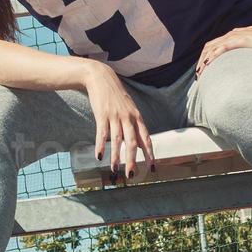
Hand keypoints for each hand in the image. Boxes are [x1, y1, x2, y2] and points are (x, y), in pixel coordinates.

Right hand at [83, 63, 155, 179]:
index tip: (152, 167)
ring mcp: (115, 116)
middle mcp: (128, 117)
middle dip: (133, 160)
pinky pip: (102, 133)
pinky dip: (101, 145)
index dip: (149, 153)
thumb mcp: (129, 109)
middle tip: (132, 174)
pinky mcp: (102, 114)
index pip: (146, 138)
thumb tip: (141, 145)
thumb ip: (135, 126)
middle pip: (132, 142)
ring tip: (114, 170)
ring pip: (117, 140)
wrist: (101, 77)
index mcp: (137, 117)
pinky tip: (99, 156)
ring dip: (116, 156)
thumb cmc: (116, 95)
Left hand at [195, 23, 251, 77]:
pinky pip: (222, 48)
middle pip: (208, 48)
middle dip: (201, 61)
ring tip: (200, 73)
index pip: (212, 46)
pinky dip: (213, 56)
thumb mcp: (250, 45)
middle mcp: (229, 36)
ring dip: (204, 61)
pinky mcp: (238, 41)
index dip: (204, 57)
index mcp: (231, 37)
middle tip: (198, 75)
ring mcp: (233, 38)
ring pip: (212, 49)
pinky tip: (208, 64)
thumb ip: (242, 49)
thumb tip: (238, 60)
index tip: (202, 70)